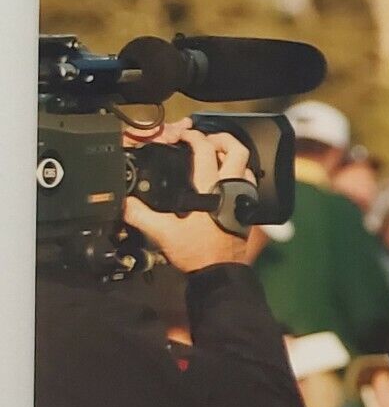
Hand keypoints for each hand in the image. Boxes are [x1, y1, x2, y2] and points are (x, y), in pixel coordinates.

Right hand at [124, 124, 255, 271]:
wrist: (219, 270)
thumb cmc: (195, 250)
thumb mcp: (162, 231)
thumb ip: (140, 214)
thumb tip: (124, 201)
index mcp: (211, 188)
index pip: (206, 150)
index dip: (193, 137)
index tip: (183, 136)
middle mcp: (232, 187)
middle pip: (237, 150)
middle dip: (222, 138)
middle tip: (206, 138)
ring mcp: (243, 197)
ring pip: (246, 165)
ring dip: (232, 155)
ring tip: (215, 155)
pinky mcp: (248, 208)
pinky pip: (247, 181)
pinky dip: (237, 173)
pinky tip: (224, 178)